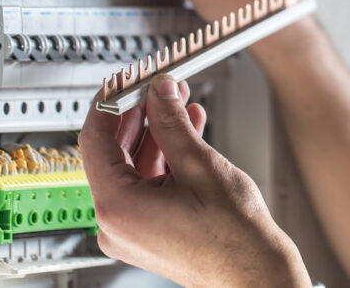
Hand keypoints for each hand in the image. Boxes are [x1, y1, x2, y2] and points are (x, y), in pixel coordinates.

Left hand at [79, 74, 310, 287]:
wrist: (254, 271)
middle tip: (159, 87)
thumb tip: (159, 92)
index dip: (111, 103)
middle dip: (140, 115)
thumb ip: (171, 121)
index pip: (95, 139)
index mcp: (116, 206)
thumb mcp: (199, 163)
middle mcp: (115, 222)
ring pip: (134, 168)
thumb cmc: (232, 236)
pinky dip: (165, 158)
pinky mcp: (149, 232)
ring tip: (181, 105)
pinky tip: (188, 134)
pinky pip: (147, 186)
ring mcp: (131, 230)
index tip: (125, 81)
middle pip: (113, 153)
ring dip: (157, 134)